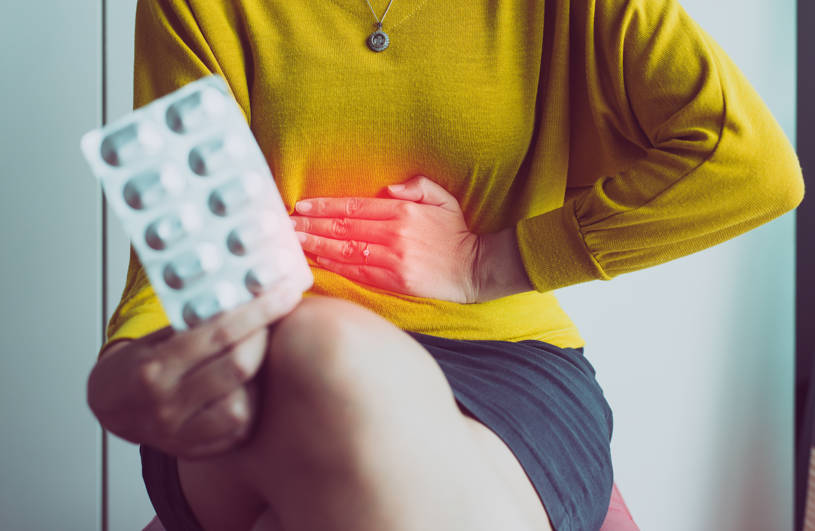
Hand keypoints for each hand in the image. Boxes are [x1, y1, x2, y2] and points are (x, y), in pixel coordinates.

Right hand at [86, 284, 301, 459]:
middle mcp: (167, 402)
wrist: (111, 406)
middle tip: (276, 316)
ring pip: (243, 402)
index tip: (284, 292)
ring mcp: (181, 432)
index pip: (219, 332)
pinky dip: (251, 402)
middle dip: (265, 336)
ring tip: (256, 352)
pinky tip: (248, 383)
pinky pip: (239, 427)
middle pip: (238, 366)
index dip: (259, 310)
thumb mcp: (156, 335)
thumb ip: (197, 322)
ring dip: (259, 372)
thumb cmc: (140, 362)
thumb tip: (249, 295)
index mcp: (153, 367)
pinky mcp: (197, 450)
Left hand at [291, 176, 480, 302]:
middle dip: (310, 225)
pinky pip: (357, 272)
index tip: (300, 206)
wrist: (476, 268)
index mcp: (403, 212)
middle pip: (342, 228)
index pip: (353, 207)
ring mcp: (393, 260)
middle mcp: (394, 235)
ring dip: (315, 246)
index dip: (324, 207)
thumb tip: (387, 189)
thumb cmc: (457, 233)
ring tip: (292, 242)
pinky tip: (316, 262)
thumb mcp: (443, 199)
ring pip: (345, 250)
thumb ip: (416, 187)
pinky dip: (334, 266)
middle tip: (285, 225)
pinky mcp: (395, 281)